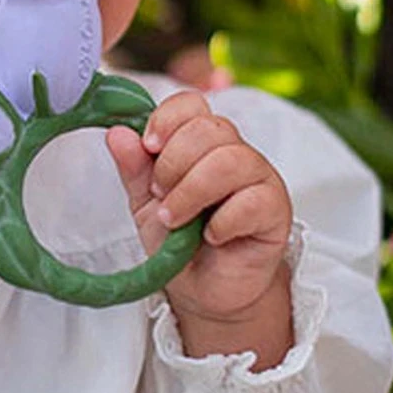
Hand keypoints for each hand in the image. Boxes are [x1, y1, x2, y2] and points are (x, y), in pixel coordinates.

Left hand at [108, 91, 292, 353]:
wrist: (202, 289)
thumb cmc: (177, 239)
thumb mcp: (144, 202)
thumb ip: (134, 167)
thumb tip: (116, 132)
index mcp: (201, 141)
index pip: (191, 104)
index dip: (167, 119)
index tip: (148, 146)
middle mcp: (233, 151)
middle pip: (209, 128)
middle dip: (174, 162)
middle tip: (159, 194)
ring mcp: (259, 178)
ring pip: (231, 160)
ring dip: (192, 191)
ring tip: (175, 219)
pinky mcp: (276, 210)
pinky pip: (253, 200)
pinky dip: (223, 219)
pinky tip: (210, 236)